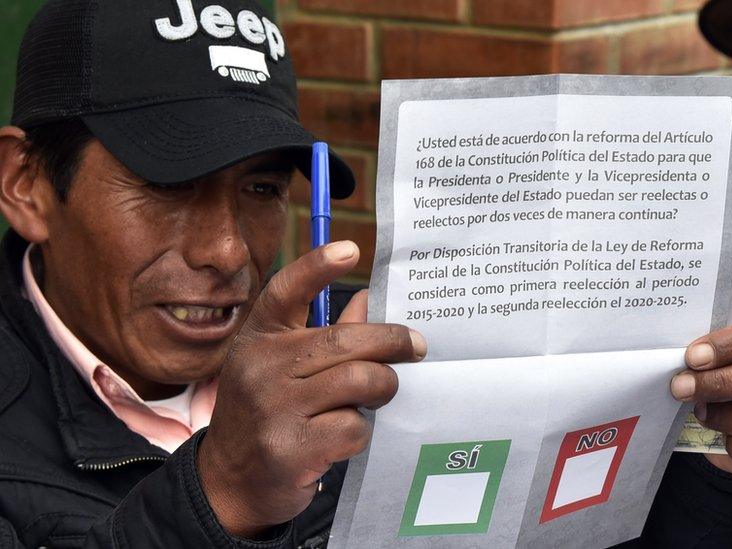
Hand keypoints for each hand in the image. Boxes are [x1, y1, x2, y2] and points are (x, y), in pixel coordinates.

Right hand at [197, 241, 425, 537]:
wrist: (229, 481)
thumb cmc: (268, 411)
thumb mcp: (281, 367)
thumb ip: (325, 335)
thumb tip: (369, 302)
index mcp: (259, 337)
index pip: (285, 292)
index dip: (317, 267)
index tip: (351, 249)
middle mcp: (260, 367)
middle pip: (345, 341)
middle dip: (392, 342)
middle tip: (417, 347)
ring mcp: (272, 408)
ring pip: (357, 382)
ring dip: (381, 389)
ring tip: (379, 394)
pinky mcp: (290, 448)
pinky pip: (352, 427)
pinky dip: (361, 431)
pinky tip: (347, 435)